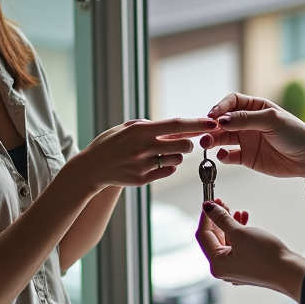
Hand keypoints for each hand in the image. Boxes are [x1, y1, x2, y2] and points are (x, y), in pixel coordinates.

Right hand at [78, 117, 216, 189]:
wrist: (91, 168)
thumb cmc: (110, 143)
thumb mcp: (126, 127)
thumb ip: (150, 125)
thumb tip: (177, 126)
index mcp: (141, 131)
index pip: (177, 125)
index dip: (197, 124)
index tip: (213, 123)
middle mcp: (143, 147)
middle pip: (183, 145)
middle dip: (189, 142)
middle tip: (184, 141)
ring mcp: (143, 165)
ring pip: (177, 159)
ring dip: (177, 155)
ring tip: (164, 152)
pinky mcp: (142, 180)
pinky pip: (168, 171)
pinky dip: (168, 166)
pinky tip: (158, 162)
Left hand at [196, 198, 304, 301]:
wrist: (289, 272)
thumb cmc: (265, 257)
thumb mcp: (240, 233)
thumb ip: (222, 219)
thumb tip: (208, 208)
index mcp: (217, 264)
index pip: (203, 236)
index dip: (206, 217)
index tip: (209, 202)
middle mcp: (223, 269)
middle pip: (215, 238)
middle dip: (218, 219)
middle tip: (221, 202)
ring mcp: (236, 268)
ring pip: (227, 241)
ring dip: (230, 224)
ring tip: (236, 210)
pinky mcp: (248, 266)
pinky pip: (238, 246)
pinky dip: (240, 233)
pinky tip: (245, 221)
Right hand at [199, 93, 304, 181]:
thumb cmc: (295, 133)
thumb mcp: (272, 120)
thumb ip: (246, 119)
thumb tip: (221, 120)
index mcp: (255, 108)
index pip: (231, 102)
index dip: (220, 107)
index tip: (212, 116)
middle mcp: (248, 123)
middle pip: (223, 121)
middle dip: (212, 126)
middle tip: (204, 133)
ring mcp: (246, 140)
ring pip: (223, 138)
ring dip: (213, 140)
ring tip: (206, 144)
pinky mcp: (247, 157)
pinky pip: (229, 156)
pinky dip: (223, 157)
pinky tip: (222, 157)